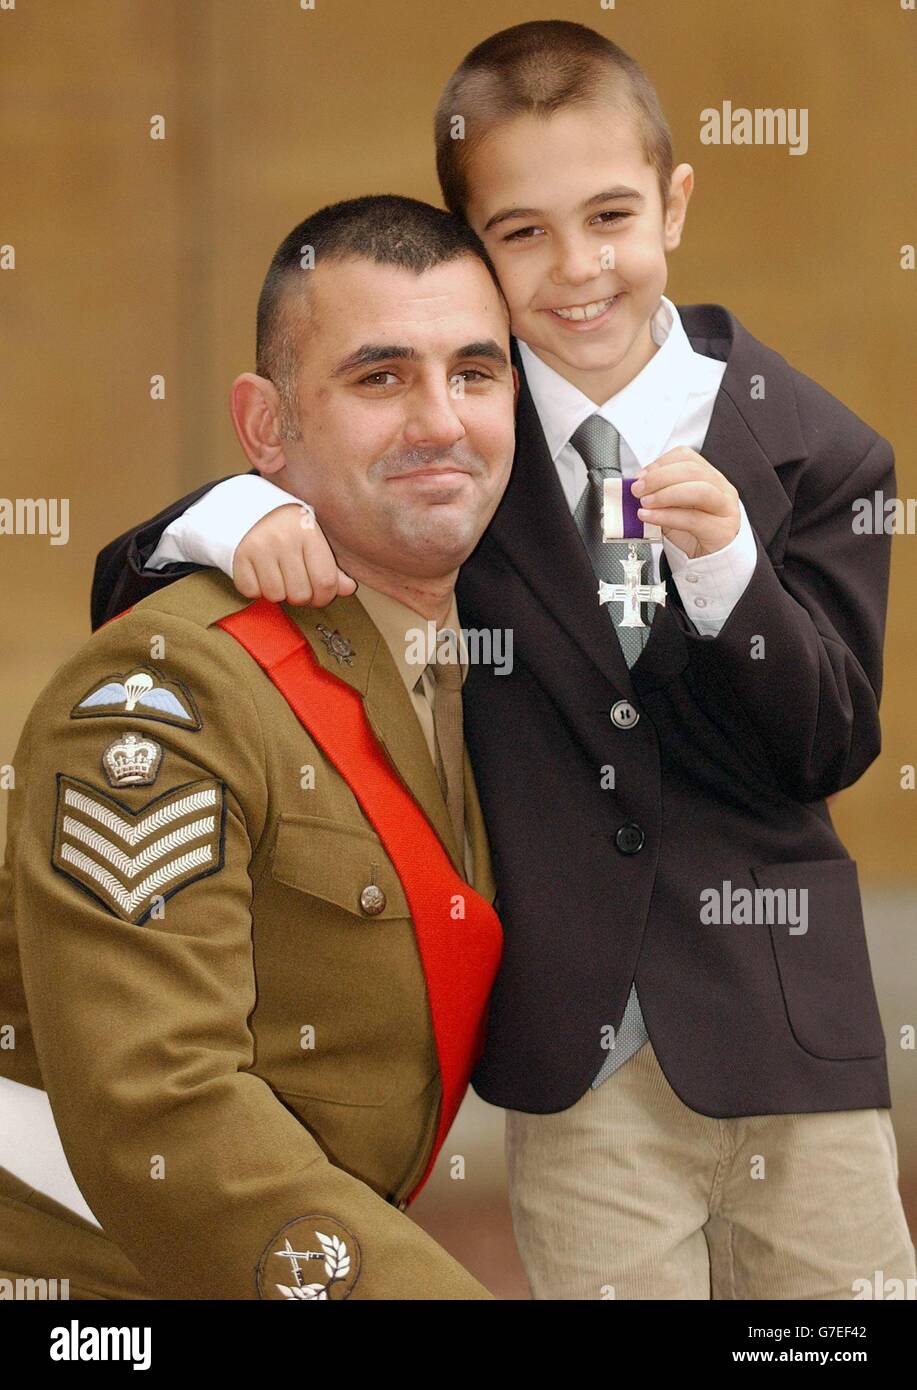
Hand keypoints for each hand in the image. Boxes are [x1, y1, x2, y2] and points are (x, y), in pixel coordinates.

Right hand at [231, 503, 356, 604]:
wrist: (247, 505)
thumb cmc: (287, 525)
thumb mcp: (313, 537)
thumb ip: (332, 566)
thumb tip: (348, 588)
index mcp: (308, 532)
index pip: (325, 582)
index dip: (325, 597)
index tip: (320, 595)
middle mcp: (283, 539)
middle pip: (300, 595)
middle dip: (301, 596)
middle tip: (296, 584)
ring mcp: (258, 547)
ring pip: (275, 596)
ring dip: (278, 592)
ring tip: (278, 575)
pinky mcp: (238, 556)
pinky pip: (251, 592)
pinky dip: (256, 589)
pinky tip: (260, 573)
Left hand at [631, 447, 739, 557]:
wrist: (709, 559)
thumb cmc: (691, 531)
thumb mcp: (671, 507)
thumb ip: (658, 494)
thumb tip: (636, 485)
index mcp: (709, 476)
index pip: (686, 456)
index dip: (660, 463)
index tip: (641, 476)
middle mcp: (721, 488)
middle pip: (693, 470)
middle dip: (659, 477)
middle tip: (637, 489)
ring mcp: (725, 508)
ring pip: (699, 491)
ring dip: (666, 494)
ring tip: (644, 503)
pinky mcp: (722, 530)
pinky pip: (693, 519)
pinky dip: (666, 516)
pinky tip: (649, 517)